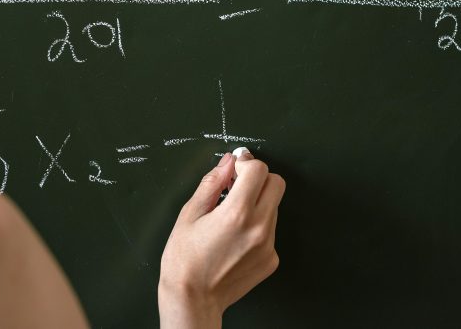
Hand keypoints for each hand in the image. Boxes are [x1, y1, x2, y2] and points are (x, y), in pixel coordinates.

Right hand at [158, 149, 284, 328]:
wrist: (193, 299)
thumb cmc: (184, 260)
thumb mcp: (190, 213)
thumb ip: (211, 183)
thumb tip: (227, 162)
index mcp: (237, 214)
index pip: (259, 170)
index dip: (245, 163)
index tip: (235, 168)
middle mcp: (259, 228)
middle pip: (276, 183)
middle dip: (257, 178)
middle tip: (236, 186)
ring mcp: (269, 246)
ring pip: (274, 206)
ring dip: (257, 202)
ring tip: (230, 217)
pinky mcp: (272, 260)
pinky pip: (271, 230)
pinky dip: (257, 226)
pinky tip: (235, 237)